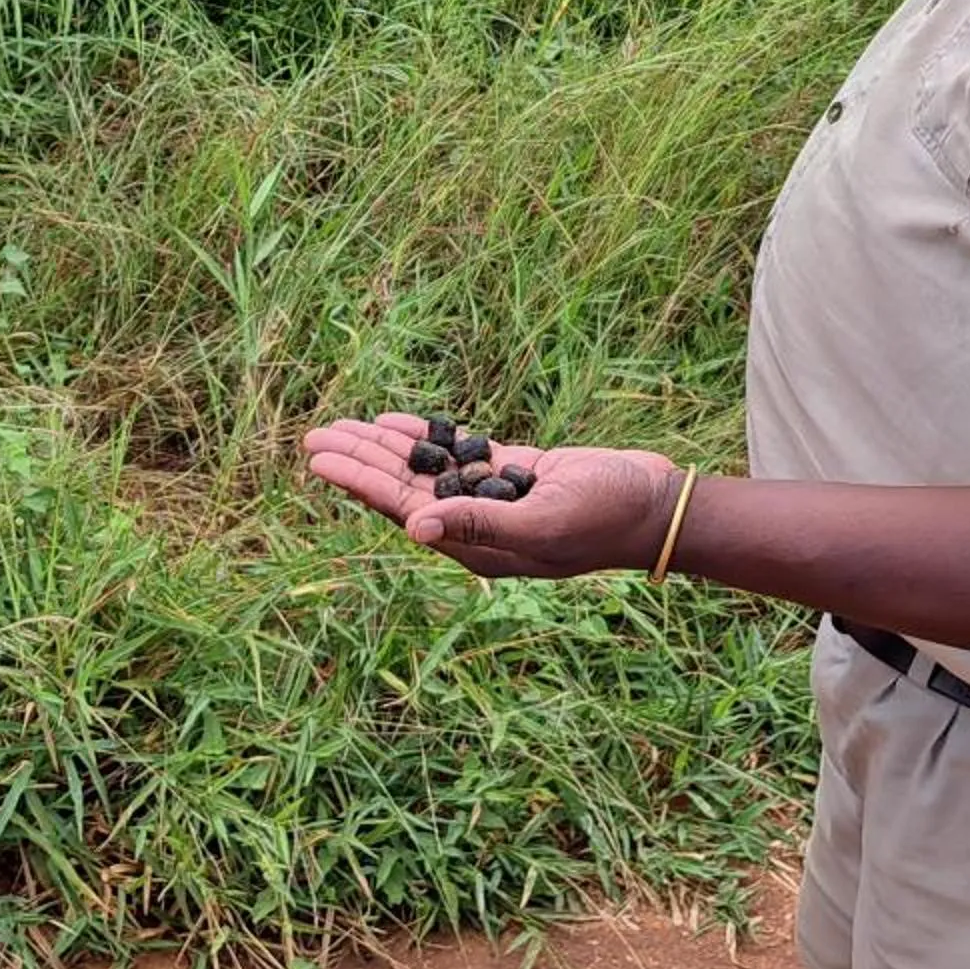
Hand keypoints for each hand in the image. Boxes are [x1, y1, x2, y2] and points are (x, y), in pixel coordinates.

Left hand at [304, 413, 688, 579]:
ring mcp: (495, 497)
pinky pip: (458, 455)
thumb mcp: (541, 524)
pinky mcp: (516, 473)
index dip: (357, 481)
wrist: (655, 504)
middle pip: (402, 488)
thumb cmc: (603, 519)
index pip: (399, 508)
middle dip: (358, 460)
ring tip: (344, 425)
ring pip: (425, 470)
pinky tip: (399, 424)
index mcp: (474, 544)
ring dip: (385, 447)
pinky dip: (427, 438)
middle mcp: (476, 524)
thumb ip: (479, 526)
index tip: (319, 457)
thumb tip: (413, 529)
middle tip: (314, 435)